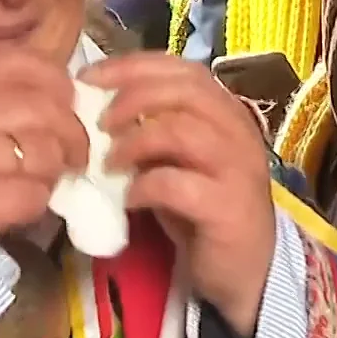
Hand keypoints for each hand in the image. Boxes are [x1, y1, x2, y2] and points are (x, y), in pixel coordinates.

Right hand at [0, 51, 88, 253]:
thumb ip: (6, 98)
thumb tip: (69, 99)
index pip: (28, 63)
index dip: (59, 84)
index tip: (67, 106)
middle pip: (47, 111)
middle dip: (70, 137)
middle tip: (72, 157)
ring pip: (45, 154)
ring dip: (49, 175)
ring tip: (30, 183)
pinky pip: (34, 194)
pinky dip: (33, 206)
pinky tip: (12, 207)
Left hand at [83, 52, 276, 336]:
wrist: (246, 270)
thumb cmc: (202, 211)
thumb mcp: (176, 162)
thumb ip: (151, 132)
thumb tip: (97, 109)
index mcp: (226, 111)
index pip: (181, 68)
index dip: (132, 67)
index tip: (90, 77)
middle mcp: (239, 131)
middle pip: (184, 90)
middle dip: (132, 97)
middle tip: (98, 121)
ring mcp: (238, 169)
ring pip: (182, 131)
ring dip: (135, 142)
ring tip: (107, 163)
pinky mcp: (228, 208)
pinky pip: (177, 184)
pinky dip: (143, 187)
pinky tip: (128, 199)